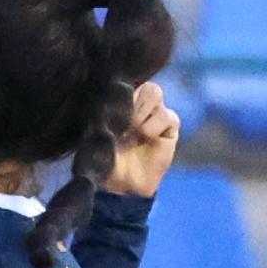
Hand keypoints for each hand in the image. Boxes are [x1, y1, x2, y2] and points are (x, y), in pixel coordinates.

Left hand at [104, 83, 181, 197]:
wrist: (122, 184)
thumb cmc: (106, 159)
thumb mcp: (97, 137)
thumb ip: (100, 118)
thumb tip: (105, 104)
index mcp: (120, 103)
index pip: (124, 82)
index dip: (121, 91)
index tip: (113, 110)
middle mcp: (139, 104)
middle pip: (142, 82)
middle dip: (133, 101)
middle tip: (126, 123)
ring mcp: (155, 114)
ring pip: (154, 92)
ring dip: (142, 111)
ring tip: (136, 130)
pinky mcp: (169, 127)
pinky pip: (168, 116)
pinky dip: (155, 125)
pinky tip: (147, 136)